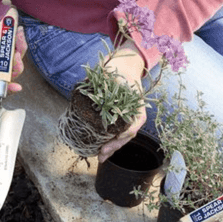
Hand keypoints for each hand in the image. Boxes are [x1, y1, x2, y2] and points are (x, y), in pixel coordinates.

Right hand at [0, 21, 26, 91]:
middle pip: (7, 75)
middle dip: (15, 66)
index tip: (17, 87)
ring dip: (19, 51)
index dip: (4, 88)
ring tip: (17, 38)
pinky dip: (20, 42)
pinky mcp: (7, 46)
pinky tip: (18, 32)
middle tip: (16, 55)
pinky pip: (18, 49)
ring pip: (15, 63)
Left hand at [98, 41, 146, 162]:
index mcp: (136, 104)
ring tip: (100, 156)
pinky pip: (119, 133)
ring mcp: (131, 116)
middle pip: (127, 135)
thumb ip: (102, 78)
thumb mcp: (112, 71)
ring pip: (123, 136)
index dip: (121, 136)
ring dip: (112, 147)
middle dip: (114, 146)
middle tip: (101, 154)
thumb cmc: (121, 68)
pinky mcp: (123, 118)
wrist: (127, 64)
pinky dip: (111, 141)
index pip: (132, 125)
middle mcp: (136, 113)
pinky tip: (102, 149)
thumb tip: (86, 84)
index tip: (109, 141)